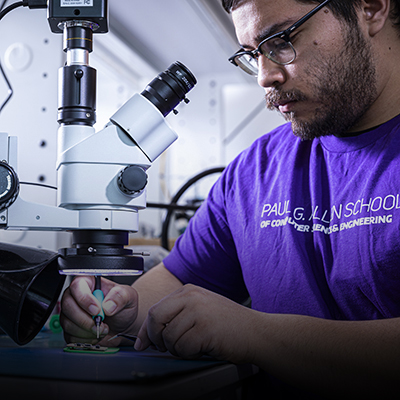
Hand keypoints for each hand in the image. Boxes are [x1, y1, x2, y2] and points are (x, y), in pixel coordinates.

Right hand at [60, 276, 138, 345]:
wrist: (123, 325)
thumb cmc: (122, 306)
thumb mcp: (128, 296)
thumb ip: (121, 296)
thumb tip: (108, 304)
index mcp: (88, 283)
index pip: (77, 286)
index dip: (84, 299)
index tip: (96, 310)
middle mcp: (76, 296)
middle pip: (67, 305)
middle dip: (85, 319)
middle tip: (101, 323)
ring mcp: (71, 313)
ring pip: (67, 323)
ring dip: (87, 330)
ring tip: (102, 328)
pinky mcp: (69, 329)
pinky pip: (70, 336)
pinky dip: (85, 339)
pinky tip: (96, 334)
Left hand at [135, 284, 256, 363]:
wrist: (255, 331)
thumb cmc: (228, 324)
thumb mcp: (200, 310)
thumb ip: (177, 315)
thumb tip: (149, 335)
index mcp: (188, 291)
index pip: (155, 309)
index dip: (146, 330)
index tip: (142, 343)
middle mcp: (191, 297)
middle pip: (155, 318)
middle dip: (157, 338)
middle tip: (166, 347)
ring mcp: (197, 311)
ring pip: (168, 337)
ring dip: (177, 349)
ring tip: (194, 345)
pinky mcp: (204, 328)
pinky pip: (182, 348)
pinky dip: (189, 354)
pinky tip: (202, 348)